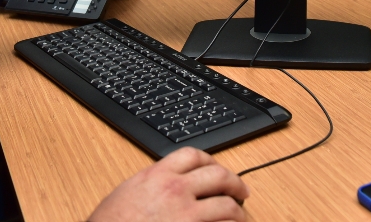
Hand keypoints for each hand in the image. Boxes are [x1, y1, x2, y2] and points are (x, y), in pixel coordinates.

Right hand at [88, 148, 248, 221]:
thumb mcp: (128, 192)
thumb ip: (153, 183)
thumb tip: (170, 181)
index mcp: (158, 175)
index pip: (193, 155)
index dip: (211, 160)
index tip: (217, 168)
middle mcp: (175, 191)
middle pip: (218, 176)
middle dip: (235, 183)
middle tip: (241, 191)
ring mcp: (187, 215)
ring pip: (227, 206)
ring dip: (238, 211)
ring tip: (241, 216)